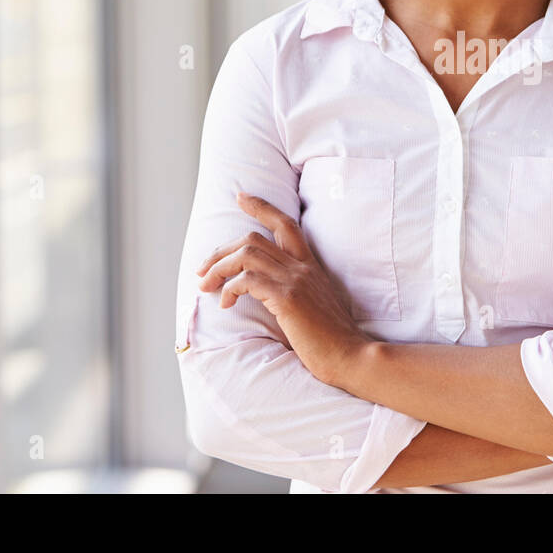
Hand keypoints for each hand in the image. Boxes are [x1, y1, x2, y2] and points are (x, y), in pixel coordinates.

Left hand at [195, 191, 373, 387]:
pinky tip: (225, 303)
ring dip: (218, 268)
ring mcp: (296, 281)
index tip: (240, 197)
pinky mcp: (288, 299)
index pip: (285, 225)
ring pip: (247, 254)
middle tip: (202, 269)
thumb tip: (269, 294)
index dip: (261, 207)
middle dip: (221, 250)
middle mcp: (303, 267)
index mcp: (310, 266)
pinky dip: (230, 288)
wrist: (350, 356)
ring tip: (205, 285)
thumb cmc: (331, 340)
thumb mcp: (315, 306)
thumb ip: (297, 293)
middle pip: (254, 238)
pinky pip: (248, 280)